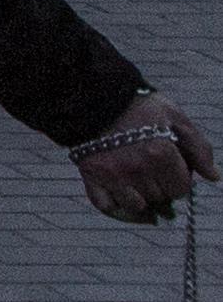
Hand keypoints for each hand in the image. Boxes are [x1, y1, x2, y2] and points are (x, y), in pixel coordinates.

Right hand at [77, 93, 213, 223]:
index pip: (180, 189)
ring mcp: (112, 174)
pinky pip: (106, 206)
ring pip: (136, 206)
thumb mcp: (175, 117)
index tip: (171, 168)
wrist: (94, 94)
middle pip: (159, 198)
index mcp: (160, 154)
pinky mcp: (90, 175)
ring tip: (138, 182)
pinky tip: (123, 200)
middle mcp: (136, 168)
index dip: (178, 180)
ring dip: (140, 198)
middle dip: (160, 187)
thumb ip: (199, 148)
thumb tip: (213, 177)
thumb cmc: (139, 105)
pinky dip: (116, 207)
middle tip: (153, 171)